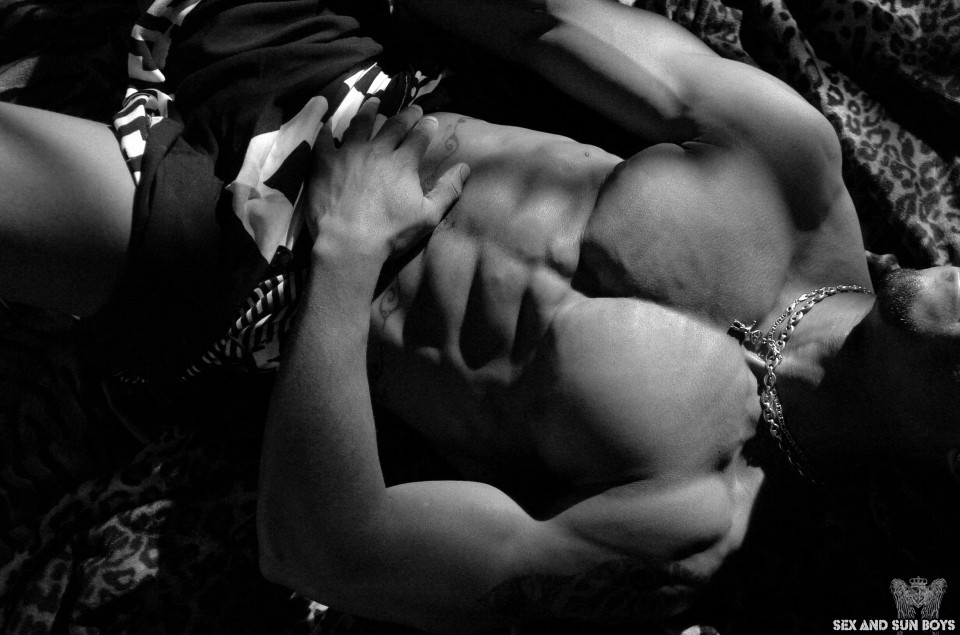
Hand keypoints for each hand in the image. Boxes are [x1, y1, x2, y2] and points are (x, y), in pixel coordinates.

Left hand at [305, 99, 469, 263]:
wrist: (348, 243)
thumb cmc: (390, 233)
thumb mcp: (427, 216)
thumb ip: (447, 190)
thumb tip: (465, 168)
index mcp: (403, 163)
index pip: (419, 136)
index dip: (427, 126)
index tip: (431, 120)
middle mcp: (377, 151)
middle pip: (393, 124)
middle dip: (405, 114)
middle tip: (411, 109)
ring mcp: (349, 153)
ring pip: (360, 123)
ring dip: (368, 110)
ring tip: (372, 102)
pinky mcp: (325, 162)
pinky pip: (325, 139)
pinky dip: (328, 129)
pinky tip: (328, 124)